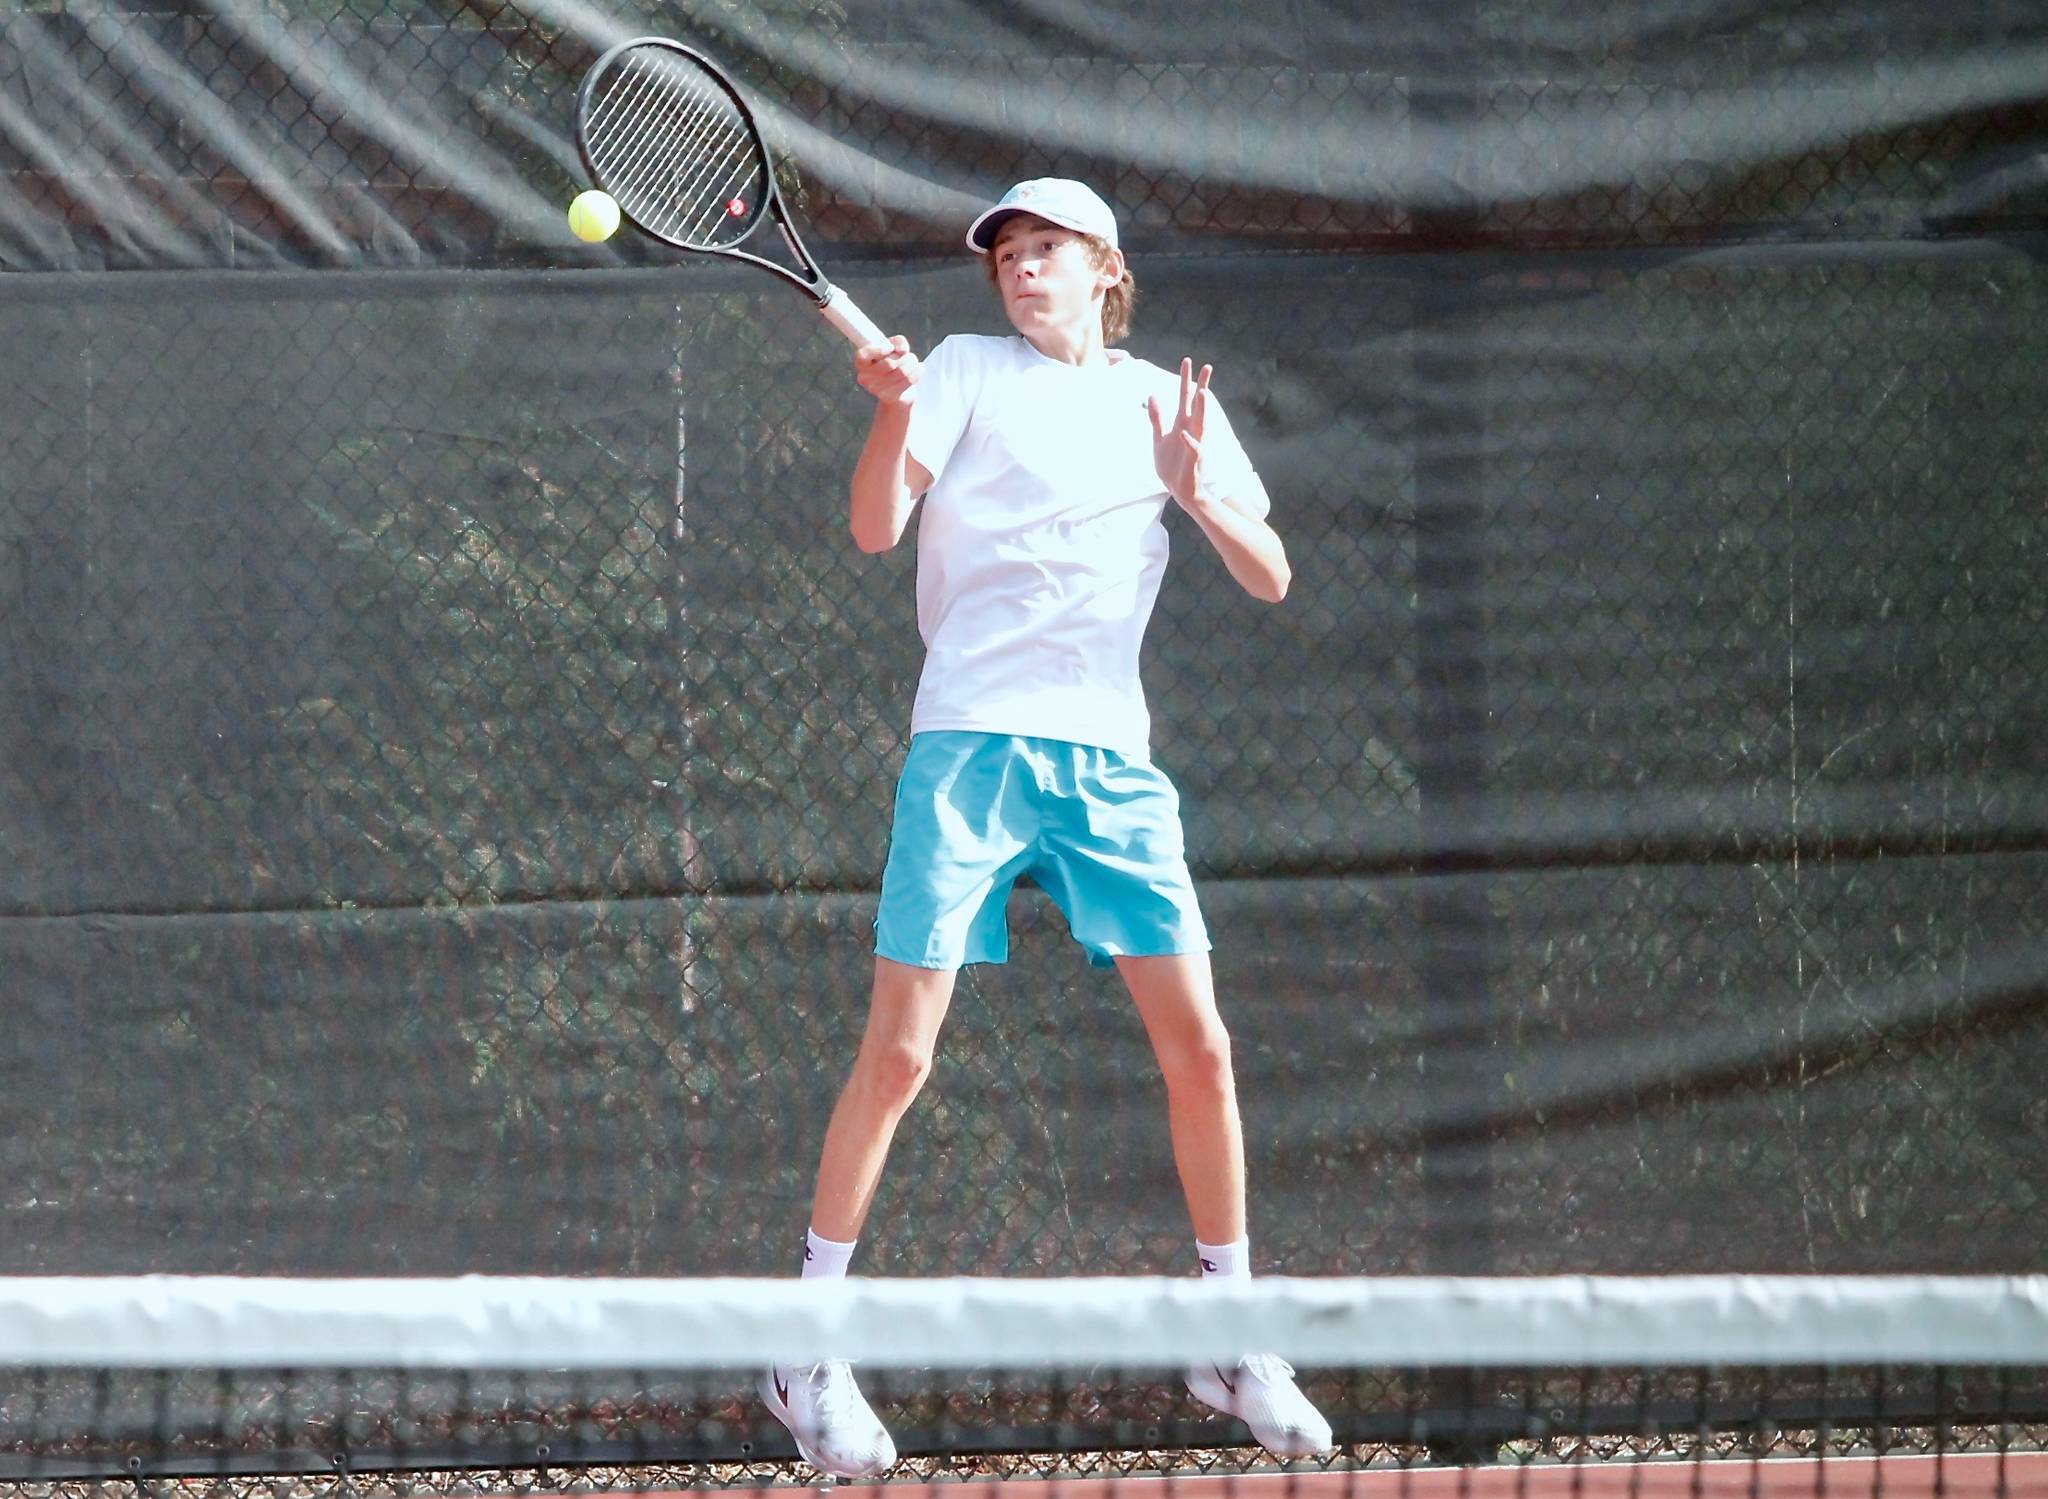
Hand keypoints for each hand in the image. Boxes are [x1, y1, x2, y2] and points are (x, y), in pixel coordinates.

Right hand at [855, 335, 919, 405]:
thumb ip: (897, 342)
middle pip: (889, 363)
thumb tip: (902, 350)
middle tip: (909, 356)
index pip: (863, 355)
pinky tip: (919, 368)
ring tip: (914, 362)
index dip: (878, 350)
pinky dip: (918, 371)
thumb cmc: (893, 364)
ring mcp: (876, 389)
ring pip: (901, 371)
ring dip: (913, 363)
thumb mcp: (894, 348)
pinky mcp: (889, 397)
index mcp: (862, 363)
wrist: (898, 391)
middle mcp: (865, 378)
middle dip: (905, 357)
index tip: (890, 348)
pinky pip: (908, 380)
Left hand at [1148, 357, 1211, 507]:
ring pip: (1200, 423)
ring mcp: (1193, 444)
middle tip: (1207, 366)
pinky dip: (1189, 442)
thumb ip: (1157, 417)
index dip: (1185, 380)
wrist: (1178, 489)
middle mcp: (1190, 430)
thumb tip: (1152, 394)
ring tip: (1202, 392)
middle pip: (1196, 405)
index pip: (1184, 398)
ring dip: (1201, 409)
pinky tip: (1184, 434)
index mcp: (1181, 424)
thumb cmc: (1171, 464)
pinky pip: (1193, 449)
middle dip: (1201, 386)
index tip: (1187, 361)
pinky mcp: (1193, 460)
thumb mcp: (1159, 437)